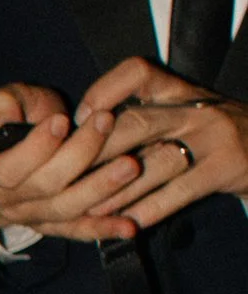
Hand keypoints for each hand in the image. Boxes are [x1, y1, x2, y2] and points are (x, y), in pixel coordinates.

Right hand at [0, 78, 146, 240]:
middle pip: (44, 186)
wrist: (26, 145)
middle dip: (79, 154)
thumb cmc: (18, 117)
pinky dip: (105, 228)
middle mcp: (5, 199)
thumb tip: (5, 117)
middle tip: (107, 123)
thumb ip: (1, 105)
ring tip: (130, 165)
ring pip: (65, 209)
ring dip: (99, 188)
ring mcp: (31, 216)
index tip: (62, 120)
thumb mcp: (5, 102)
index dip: (35, 147)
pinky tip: (129, 226)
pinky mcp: (55, 226)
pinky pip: (79, 231)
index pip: (8, 169)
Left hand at [67, 55, 247, 233]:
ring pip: (155, 162)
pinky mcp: (226, 168)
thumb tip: (85, 135)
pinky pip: (180, 191)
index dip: (104, 91)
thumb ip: (146, 117)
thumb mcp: (185, 113)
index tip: (81, 118)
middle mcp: (196, 109)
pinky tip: (130, 221)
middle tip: (68, 175)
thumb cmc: (215, 135)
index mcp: (180, 91)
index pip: (138, 72)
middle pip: (138, 123)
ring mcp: (213, 137)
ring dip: (118, 189)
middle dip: (98, 151)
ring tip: (91, 208)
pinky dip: (151, 208)